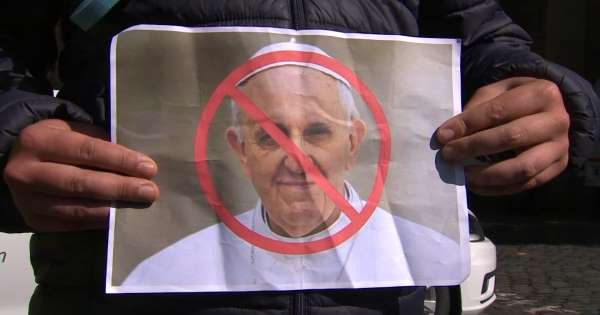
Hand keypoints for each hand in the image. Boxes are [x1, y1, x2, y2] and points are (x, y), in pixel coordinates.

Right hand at [3, 119, 158, 230]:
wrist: (20, 165)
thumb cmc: (58, 144)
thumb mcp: (73, 132)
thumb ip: (100, 144)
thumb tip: (138, 165)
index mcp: (37, 141)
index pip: (86, 151)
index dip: (120, 160)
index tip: (149, 168)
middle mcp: (25, 172)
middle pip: (81, 183)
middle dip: (121, 188)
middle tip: (150, 191)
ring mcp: (27, 200)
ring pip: (77, 208)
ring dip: (114, 208)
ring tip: (140, 205)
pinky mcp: (34, 221)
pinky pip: (72, 224)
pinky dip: (99, 221)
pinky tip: (120, 217)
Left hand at [436, 77, 569, 194]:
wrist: (547, 111)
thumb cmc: (515, 100)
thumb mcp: (497, 92)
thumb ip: (476, 108)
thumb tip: (449, 135)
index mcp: (542, 93)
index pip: (498, 111)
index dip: (468, 124)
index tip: (443, 136)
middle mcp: (557, 120)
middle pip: (511, 137)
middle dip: (473, 147)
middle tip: (448, 155)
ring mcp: (560, 146)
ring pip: (522, 167)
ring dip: (487, 174)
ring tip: (464, 174)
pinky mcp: (558, 167)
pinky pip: (527, 184)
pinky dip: (499, 189)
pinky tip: (478, 186)